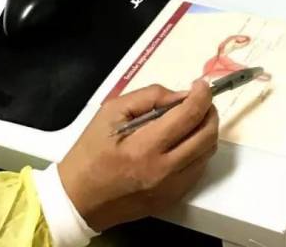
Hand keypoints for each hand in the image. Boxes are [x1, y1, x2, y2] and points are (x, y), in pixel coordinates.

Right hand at [59, 81, 218, 231]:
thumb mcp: (111, 113)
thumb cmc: (89, 153)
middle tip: (199, 101)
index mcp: (145, 147)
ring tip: (192, 119)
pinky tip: (184, 142)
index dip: (202, 95)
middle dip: (209, 111)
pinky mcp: (170, 200)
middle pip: (207, 134)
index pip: (190, 115)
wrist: (76, 201)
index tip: (200, 85)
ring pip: (207, 153)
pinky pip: (198, 170)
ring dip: (206, 130)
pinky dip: (198, 151)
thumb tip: (181, 95)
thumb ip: (149, 97)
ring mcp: (169, 188)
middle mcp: (163, 170)